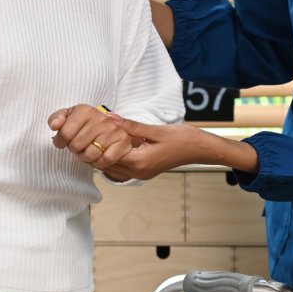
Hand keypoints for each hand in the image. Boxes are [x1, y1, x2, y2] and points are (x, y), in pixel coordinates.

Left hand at [49, 104, 135, 171]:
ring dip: (85, 157)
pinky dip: (99, 162)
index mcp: (85, 110)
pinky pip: (104, 160)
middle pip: (76, 146)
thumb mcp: (68, 117)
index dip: (59, 141)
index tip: (61, 142)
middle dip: (74, 150)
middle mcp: (101, 118)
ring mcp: (113, 130)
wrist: (107, 126)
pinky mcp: (123, 142)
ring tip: (87, 150)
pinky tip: (98, 155)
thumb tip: (55, 125)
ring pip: (90, 155)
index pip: (65, 133)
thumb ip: (56, 119)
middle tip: (77, 146)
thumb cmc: (83, 124)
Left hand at [103, 114, 259, 181]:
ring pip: (112, 169)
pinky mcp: (144, 172)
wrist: (200, 149)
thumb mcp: (155, 130)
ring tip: (100, 139)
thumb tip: (110, 117)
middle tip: (92, 134)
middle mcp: (138, 172)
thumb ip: (131, 125)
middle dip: (98, 150)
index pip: (108, 155)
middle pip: (106, 165)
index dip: (99, 143)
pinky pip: (121, 169)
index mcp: (139, 162)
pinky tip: (114, 145)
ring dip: (104, 155)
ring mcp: (141, 174)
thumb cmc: (182, 138)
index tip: (94, 129)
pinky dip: (114, 158)